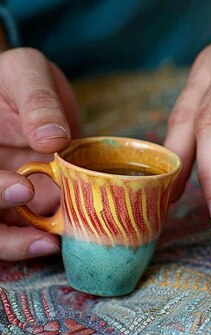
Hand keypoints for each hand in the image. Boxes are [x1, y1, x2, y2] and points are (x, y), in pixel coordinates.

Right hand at [0, 48, 78, 260]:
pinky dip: (45, 236)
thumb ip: (37, 101)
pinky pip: (30, 227)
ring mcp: (3, 192)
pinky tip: (66, 238)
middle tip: (42, 238)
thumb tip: (53, 139)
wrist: (36, 94)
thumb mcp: (27, 73)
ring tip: (53, 247)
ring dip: (21, 245)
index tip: (24, 189)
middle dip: (5, 236)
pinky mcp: (28, 203)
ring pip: (2, 230)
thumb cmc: (23, 78)